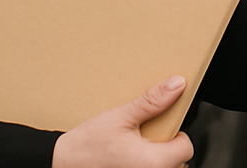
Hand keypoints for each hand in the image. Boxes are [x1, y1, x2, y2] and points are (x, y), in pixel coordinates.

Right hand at [52, 75, 193, 167]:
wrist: (60, 164)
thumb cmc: (86, 147)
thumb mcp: (120, 117)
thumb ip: (152, 102)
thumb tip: (176, 86)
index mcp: (154, 162)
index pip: (186, 147)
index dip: (177, 133)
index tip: (162, 126)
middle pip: (177, 160)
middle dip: (165, 146)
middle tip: (143, 136)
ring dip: (154, 157)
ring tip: (133, 147)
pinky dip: (142, 164)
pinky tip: (127, 158)